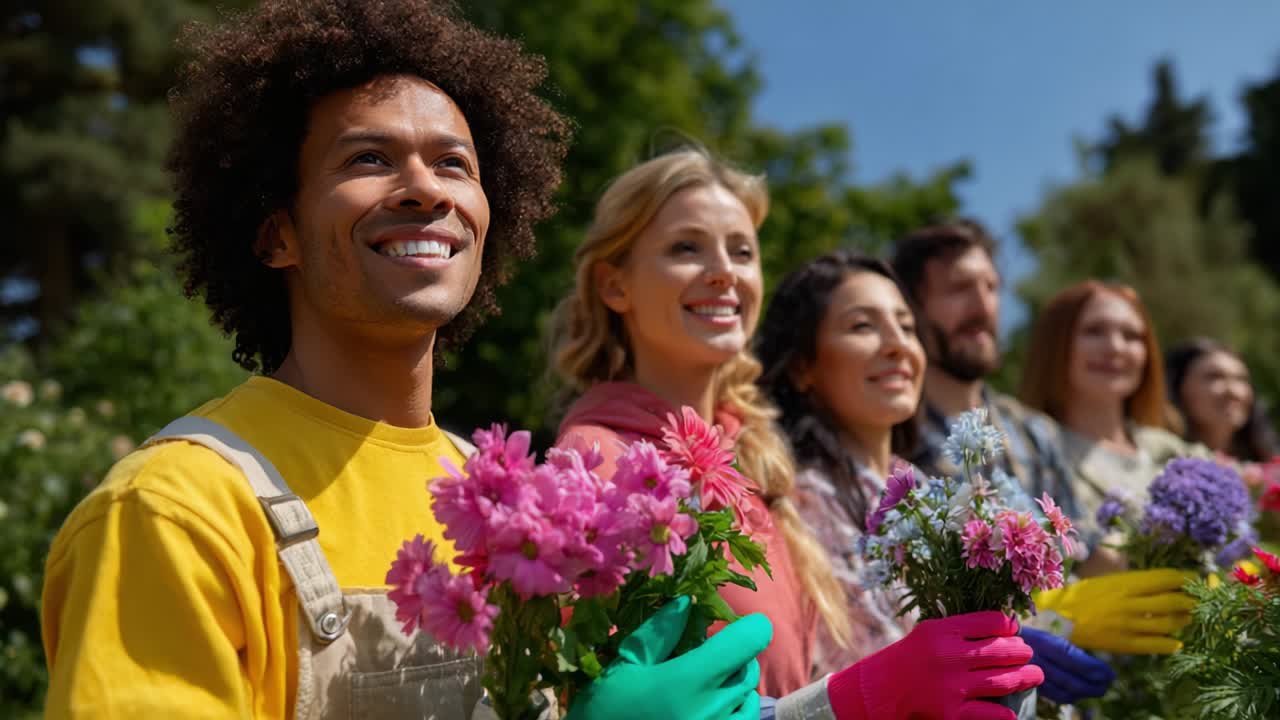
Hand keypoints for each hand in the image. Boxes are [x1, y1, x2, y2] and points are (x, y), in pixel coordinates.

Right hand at [565, 596, 770, 719]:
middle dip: (733, 654)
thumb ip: (658, 634)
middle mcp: (713, 708)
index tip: (727, 626)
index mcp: (688, 681)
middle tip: (702, 655)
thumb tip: (686, 604)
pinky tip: (708, 709)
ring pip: (750, 696)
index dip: (746, 626)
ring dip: (734, 683)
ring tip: (705, 685)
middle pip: (749, 666)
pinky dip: (735, 710)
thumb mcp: (623, 668)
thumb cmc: (604, 712)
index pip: (748, 641)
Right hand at [825, 611, 1042, 719]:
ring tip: (1035, 675)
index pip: (991, 622)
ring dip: (1025, 677)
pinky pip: (990, 713)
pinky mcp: (951, 712)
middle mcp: (949, 656)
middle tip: (1029, 654)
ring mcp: (952, 686)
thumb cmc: (908, 658)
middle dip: (1022, 652)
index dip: (1010, 626)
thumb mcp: (929, 632)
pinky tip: (1012, 711)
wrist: (878, 691)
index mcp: (942, 631)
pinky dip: (1005, 713)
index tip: (1016, 630)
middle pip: (1002, 651)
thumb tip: (1005, 628)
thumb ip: (961, 629)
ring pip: (1003, 680)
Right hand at [1020, 627, 1114, 703]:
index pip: (1072, 659)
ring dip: (1084, 692)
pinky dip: (1070, 696)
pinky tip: (1079, 693)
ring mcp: (1029, 673)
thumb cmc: (1027, 636)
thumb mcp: (1046, 637)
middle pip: (1069, 679)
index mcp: (1040, 642)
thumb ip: (1068, 651)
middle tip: (1108, 683)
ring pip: (1062, 690)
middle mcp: (1034, 659)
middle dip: (1092, 685)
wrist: (995, 643)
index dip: (1092, 668)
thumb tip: (1099, 670)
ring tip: (1098, 689)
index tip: (1110, 673)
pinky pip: (1053, 695)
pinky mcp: (1028, 684)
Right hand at [1033, 568, 1195, 654]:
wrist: (1058, 618)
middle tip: (1197, 602)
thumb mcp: (1108, 581)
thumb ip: (1134, 583)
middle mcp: (1129, 602)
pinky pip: (1155, 645)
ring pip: (1168, 623)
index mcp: (1124, 583)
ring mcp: (1128, 624)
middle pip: (1172, 601)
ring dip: (1183, 621)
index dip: (1185, 579)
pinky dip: (1170, 644)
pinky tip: (1176, 643)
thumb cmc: (1082, 596)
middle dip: (1190, 602)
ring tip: (1187, 620)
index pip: (1165, 578)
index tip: (1194, 580)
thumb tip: (1165, 585)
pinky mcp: (1124, 643)